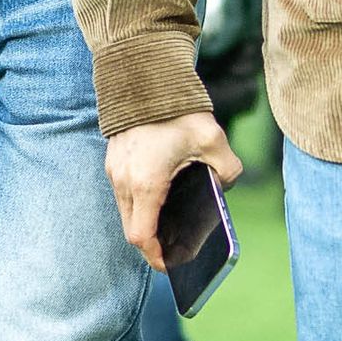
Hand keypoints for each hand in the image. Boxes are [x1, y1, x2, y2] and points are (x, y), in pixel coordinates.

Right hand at [105, 111, 242, 268]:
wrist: (144, 75)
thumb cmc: (177, 109)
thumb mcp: (214, 140)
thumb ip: (227, 171)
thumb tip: (223, 188)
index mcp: (147, 183)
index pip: (143, 237)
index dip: (157, 257)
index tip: (171, 265)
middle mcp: (125, 181)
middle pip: (133, 230)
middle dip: (153, 244)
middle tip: (175, 251)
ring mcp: (115, 171)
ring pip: (126, 213)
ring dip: (145, 223)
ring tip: (170, 228)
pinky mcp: (114, 161)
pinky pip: (124, 195)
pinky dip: (139, 205)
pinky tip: (160, 200)